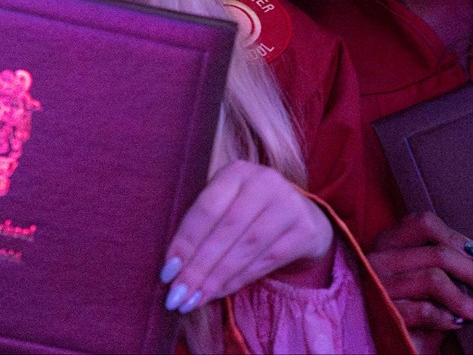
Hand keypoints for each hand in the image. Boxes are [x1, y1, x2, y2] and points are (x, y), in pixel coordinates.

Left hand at [158, 159, 333, 313]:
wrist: (300, 216)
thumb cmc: (248, 213)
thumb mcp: (225, 207)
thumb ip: (201, 229)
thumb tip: (171, 270)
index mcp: (237, 171)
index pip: (207, 208)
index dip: (186, 242)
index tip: (167, 273)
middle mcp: (266, 181)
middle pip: (227, 229)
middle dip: (199, 267)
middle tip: (178, 295)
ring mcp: (290, 204)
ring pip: (247, 247)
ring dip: (217, 278)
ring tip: (194, 300)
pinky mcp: (306, 230)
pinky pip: (267, 260)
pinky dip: (239, 280)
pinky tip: (219, 293)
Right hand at [367, 211, 472, 351]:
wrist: (381, 342)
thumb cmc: (404, 306)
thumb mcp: (416, 278)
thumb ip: (438, 263)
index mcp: (387, 243)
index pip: (422, 223)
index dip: (455, 236)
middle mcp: (377, 260)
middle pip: (437, 254)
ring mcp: (378, 287)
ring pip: (433, 280)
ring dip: (465, 298)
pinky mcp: (384, 314)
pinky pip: (425, 310)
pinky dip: (448, 317)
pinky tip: (458, 323)